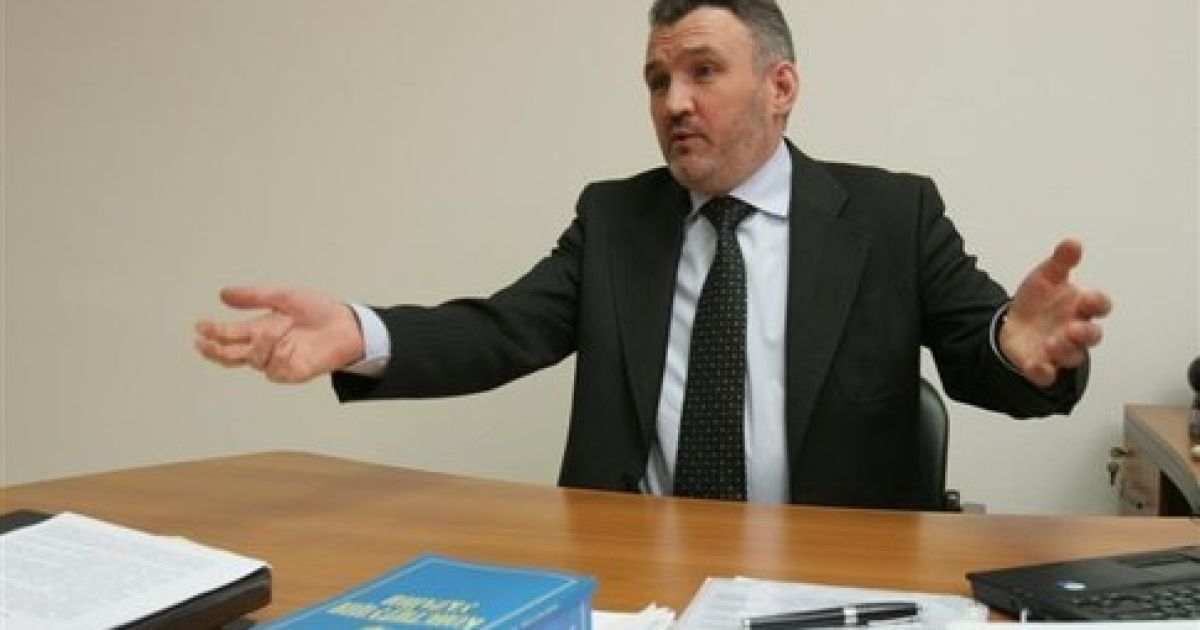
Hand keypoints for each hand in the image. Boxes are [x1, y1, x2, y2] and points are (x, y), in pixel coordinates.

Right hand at [194, 287, 364, 383]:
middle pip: (230, 356)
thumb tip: (222, 294)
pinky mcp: (291, 373)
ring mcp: (277, 362)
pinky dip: (281, 353)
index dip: (212, 332)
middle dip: (214, 351)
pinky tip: (292, 343)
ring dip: (265, 340)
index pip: (229, 335)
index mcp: (259, 329)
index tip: (199, 325)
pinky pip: (275, 367)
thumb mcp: (285, 297)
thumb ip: (254, 297)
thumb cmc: (319, 310)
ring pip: (253, 359)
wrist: (347, 325)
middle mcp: (265, 347)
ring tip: (285, 324)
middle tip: (203, 343)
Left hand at [999, 239, 1111, 387]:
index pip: (1100, 306)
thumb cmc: (1039, 301)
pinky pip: (1047, 375)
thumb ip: (1060, 262)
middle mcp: (1075, 330)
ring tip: (1051, 343)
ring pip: (1072, 357)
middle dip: (1085, 333)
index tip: (1086, 298)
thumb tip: (1072, 242)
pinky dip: (1043, 372)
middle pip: (1092, 336)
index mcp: (1080, 307)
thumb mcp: (1046, 276)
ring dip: (1064, 351)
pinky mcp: (1042, 365)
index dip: (1097, 303)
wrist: (1014, 322)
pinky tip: (1035, 365)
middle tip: (1072, 328)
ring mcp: (1060, 350)